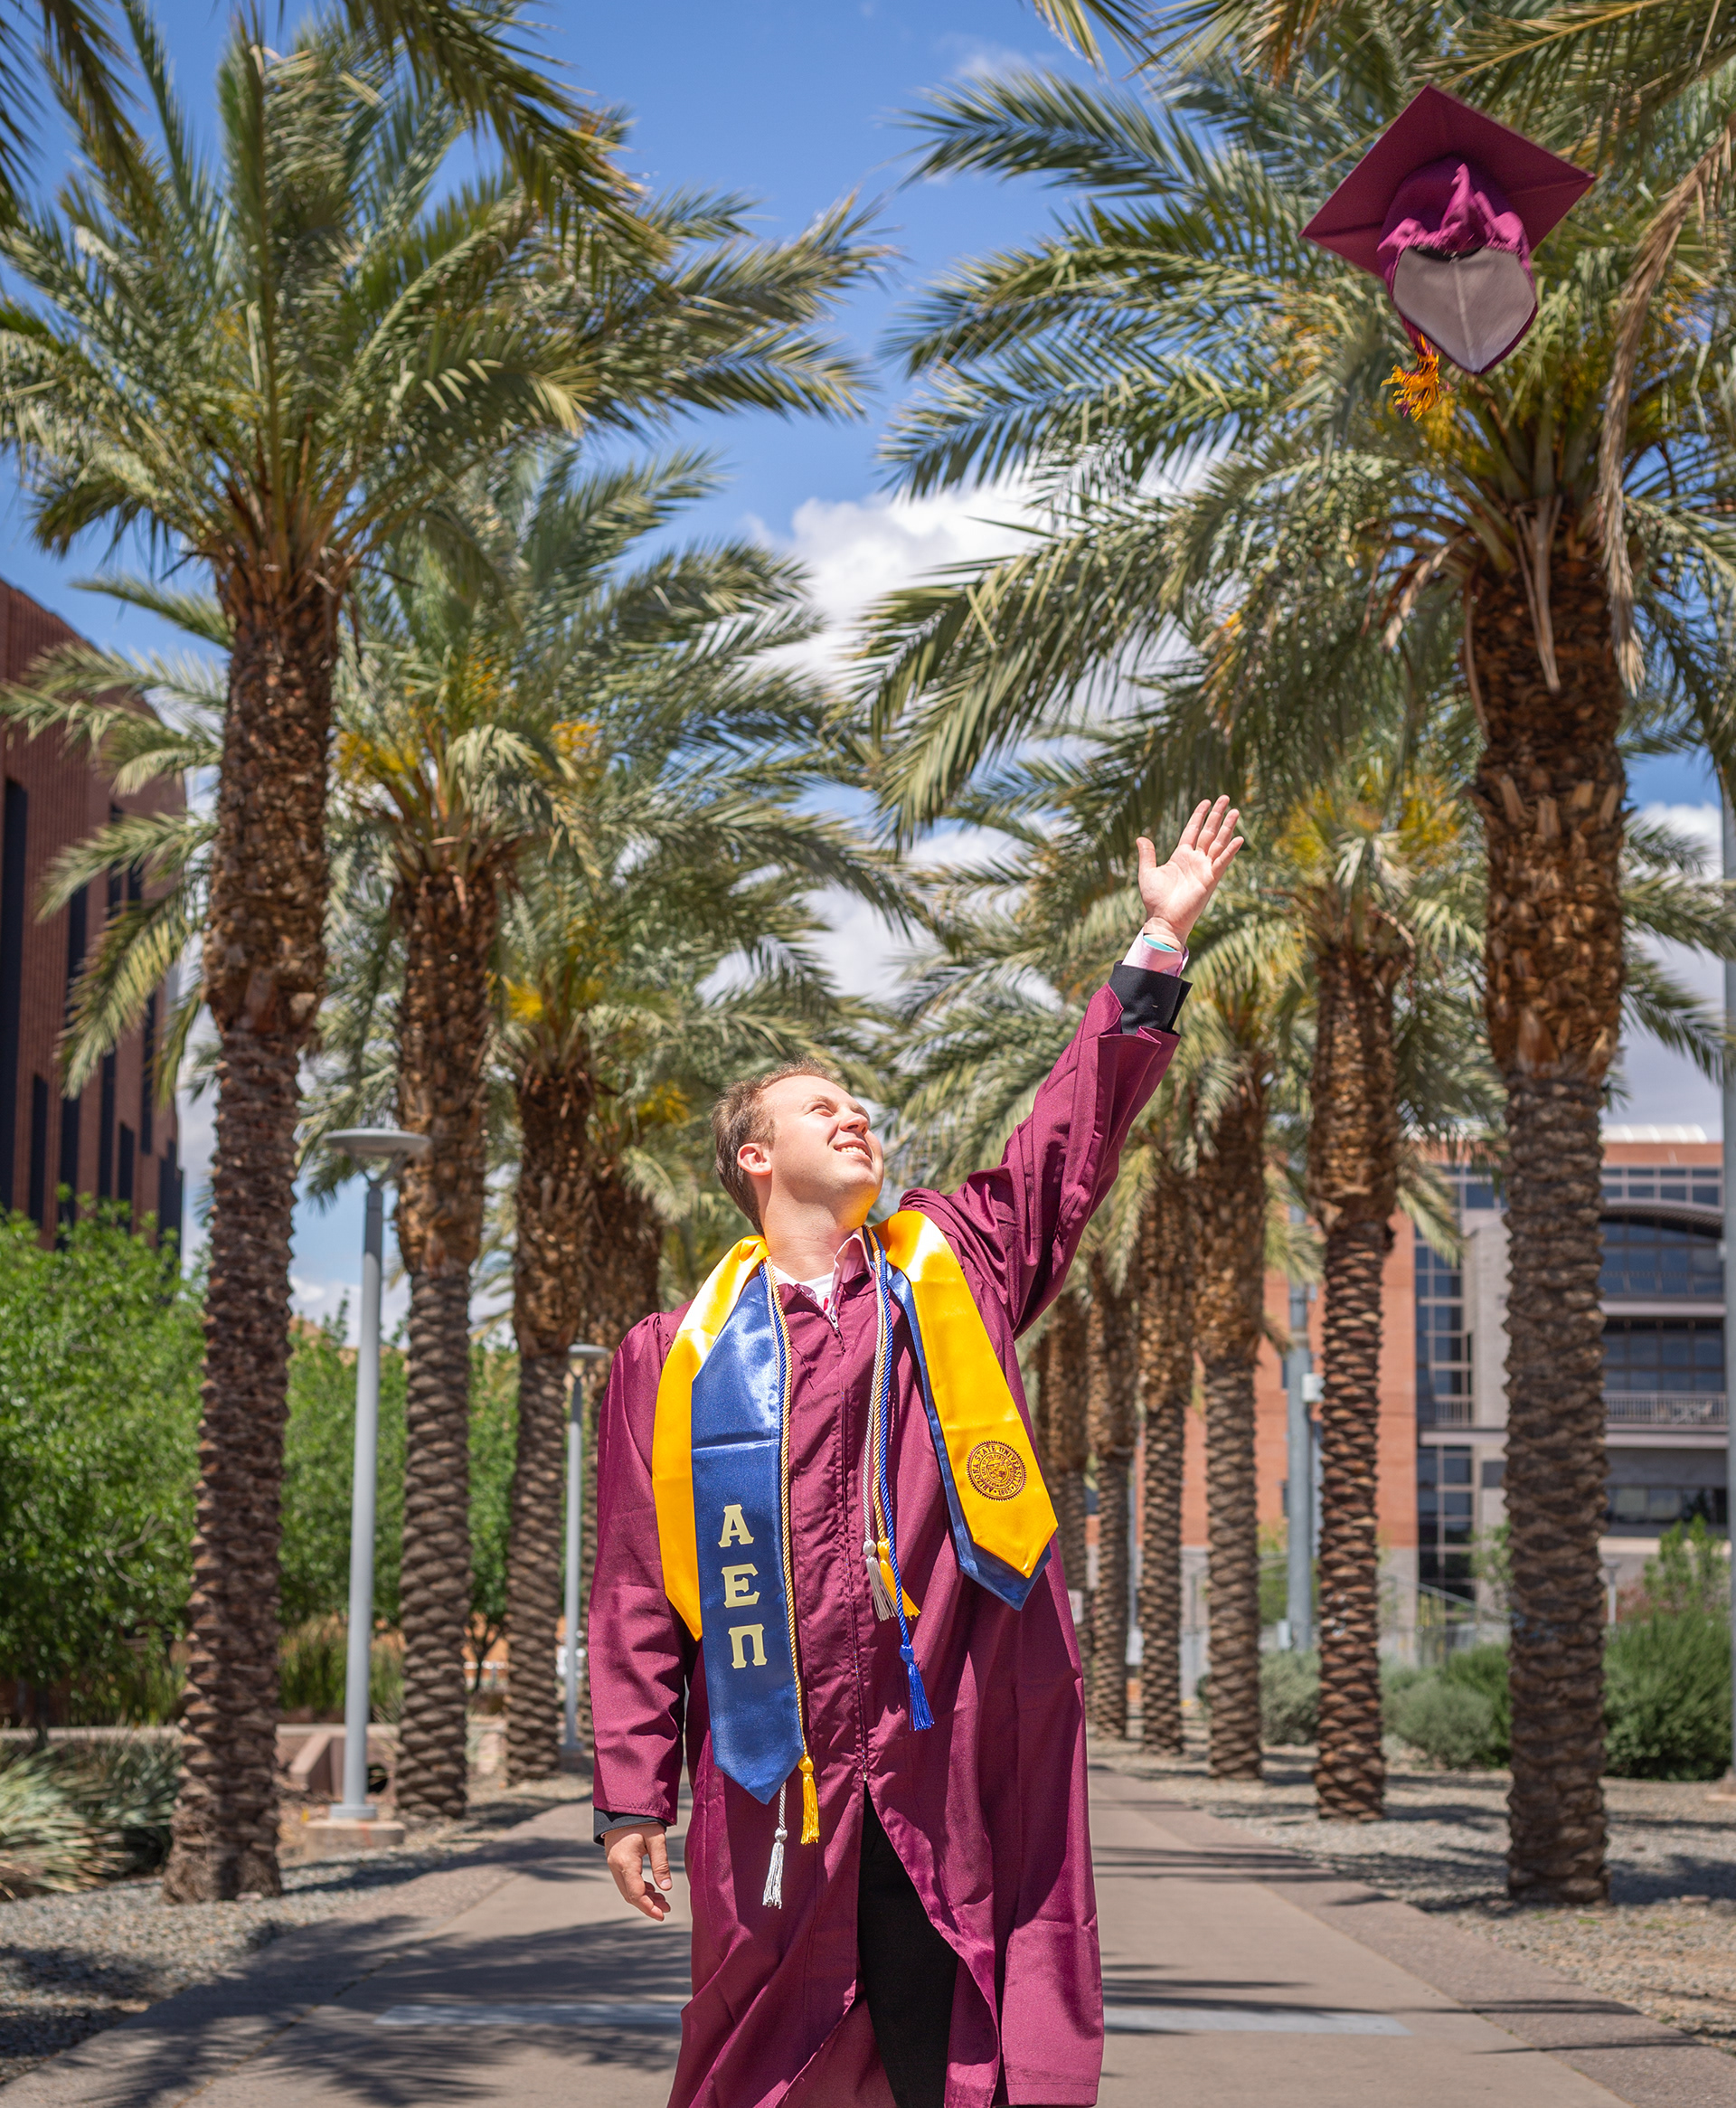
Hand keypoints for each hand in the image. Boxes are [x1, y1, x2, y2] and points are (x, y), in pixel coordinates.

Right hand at [603, 1821, 672, 1920]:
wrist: (624, 1805)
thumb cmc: (643, 1819)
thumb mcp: (656, 1838)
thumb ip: (661, 1863)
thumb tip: (666, 1888)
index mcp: (625, 1861)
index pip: (636, 1893)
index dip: (649, 1907)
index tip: (662, 1915)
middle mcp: (615, 1865)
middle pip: (630, 1895)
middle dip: (648, 1905)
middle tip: (666, 1908)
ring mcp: (613, 1864)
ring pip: (627, 1889)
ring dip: (644, 1897)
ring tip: (663, 1900)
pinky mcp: (615, 1861)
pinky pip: (626, 1881)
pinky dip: (638, 1888)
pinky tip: (652, 1889)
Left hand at [1136, 797, 1243, 948]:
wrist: (1163, 919)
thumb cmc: (1155, 900)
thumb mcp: (1147, 872)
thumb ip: (1147, 854)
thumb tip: (1141, 838)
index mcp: (1181, 856)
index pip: (1192, 830)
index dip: (1199, 816)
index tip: (1206, 801)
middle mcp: (1195, 860)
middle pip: (1209, 832)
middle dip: (1217, 815)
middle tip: (1225, 798)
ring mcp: (1204, 868)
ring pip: (1218, 843)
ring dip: (1227, 827)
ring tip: (1235, 811)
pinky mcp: (1210, 879)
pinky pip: (1222, 862)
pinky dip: (1231, 851)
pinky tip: (1239, 838)